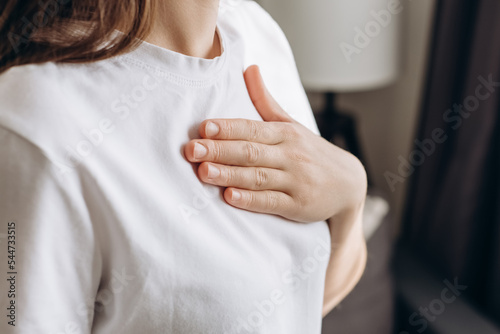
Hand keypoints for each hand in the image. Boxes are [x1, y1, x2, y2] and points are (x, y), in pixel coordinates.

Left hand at [184, 65, 366, 222]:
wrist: (349, 183)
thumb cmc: (312, 152)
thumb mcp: (291, 124)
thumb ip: (266, 101)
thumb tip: (250, 68)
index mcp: (286, 133)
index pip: (252, 128)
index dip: (228, 128)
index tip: (203, 127)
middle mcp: (290, 155)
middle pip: (251, 151)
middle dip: (220, 150)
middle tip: (192, 150)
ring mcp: (295, 181)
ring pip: (258, 176)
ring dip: (230, 174)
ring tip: (204, 172)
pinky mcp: (298, 205)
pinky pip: (272, 202)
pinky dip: (251, 200)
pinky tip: (230, 197)